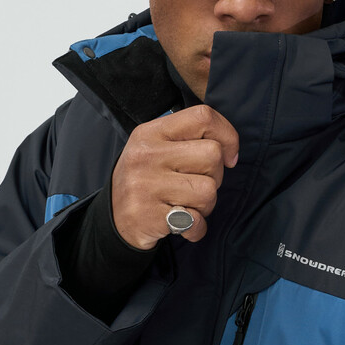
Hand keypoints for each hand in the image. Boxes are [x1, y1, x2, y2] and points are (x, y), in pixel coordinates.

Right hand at [111, 105, 238, 249]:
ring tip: (187, 205)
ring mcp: (146, 185)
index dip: (227, 136)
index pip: (203, 117)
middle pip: (212, 155)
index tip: (229, 157)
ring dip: (206, 204)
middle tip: (197, 185)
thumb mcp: (157, 148)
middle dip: (216, 176)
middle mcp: (147, 155)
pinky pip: (196, 221)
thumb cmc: (147, 180)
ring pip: (209, 190)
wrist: (115, 219)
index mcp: (151, 132)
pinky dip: (196, 228)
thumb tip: (229, 150)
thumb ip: (188, 140)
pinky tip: (182, 224)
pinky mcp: (150, 215)